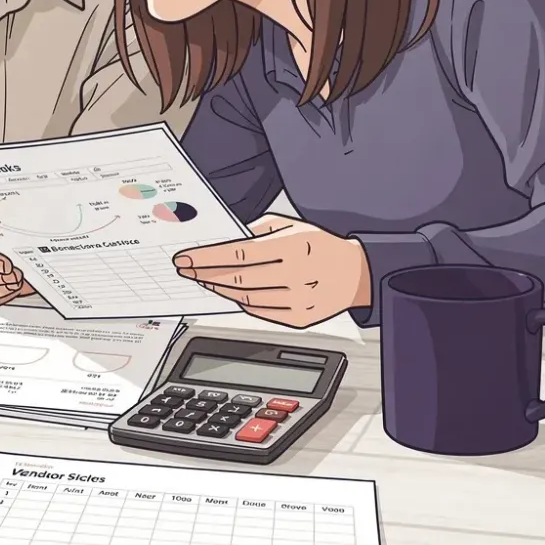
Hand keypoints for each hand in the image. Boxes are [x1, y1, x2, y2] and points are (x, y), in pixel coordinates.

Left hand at [172, 213, 371, 326]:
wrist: (358, 274)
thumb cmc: (322, 246)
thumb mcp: (292, 226)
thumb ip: (257, 231)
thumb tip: (223, 240)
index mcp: (294, 247)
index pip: (238, 253)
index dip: (206, 258)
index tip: (186, 259)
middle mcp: (296, 274)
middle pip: (237, 278)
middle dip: (205, 274)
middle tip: (188, 270)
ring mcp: (298, 300)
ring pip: (245, 297)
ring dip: (219, 289)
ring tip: (205, 280)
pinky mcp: (299, 319)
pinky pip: (259, 311)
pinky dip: (240, 302)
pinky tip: (230, 292)